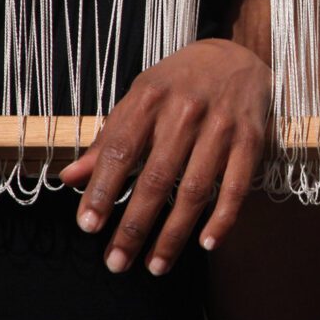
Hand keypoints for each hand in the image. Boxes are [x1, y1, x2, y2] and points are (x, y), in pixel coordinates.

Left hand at [59, 38, 270, 275]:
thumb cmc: (180, 81)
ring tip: (155, 265)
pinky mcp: (251, 139)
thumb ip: (108, 138)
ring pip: (195, 190)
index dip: (102, 191)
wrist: (236, 55)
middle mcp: (186, 111)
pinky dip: (223, 218)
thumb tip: (69, 178)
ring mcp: (222, 126)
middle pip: (156, 179)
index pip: (120, 151)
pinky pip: (236, 187)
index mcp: (151, 97)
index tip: (88, 227)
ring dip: (174, 233)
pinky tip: (206, 244)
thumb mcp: (140, 97)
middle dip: (134, 226)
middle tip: (116, 262)